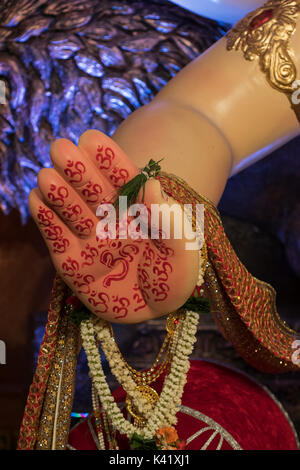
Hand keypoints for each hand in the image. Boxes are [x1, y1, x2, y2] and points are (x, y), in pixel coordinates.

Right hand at [29, 130, 198, 322]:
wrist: (154, 311)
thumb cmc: (173, 277)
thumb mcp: (183, 251)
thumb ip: (170, 220)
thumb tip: (151, 184)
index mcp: (137, 209)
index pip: (121, 178)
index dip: (106, 158)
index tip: (91, 139)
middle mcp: (109, 219)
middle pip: (90, 189)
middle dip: (76, 169)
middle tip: (61, 148)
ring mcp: (88, 239)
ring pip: (69, 209)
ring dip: (58, 192)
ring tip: (48, 176)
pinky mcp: (70, 262)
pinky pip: (55, 237)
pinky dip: (45, 218)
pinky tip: (36, 199)